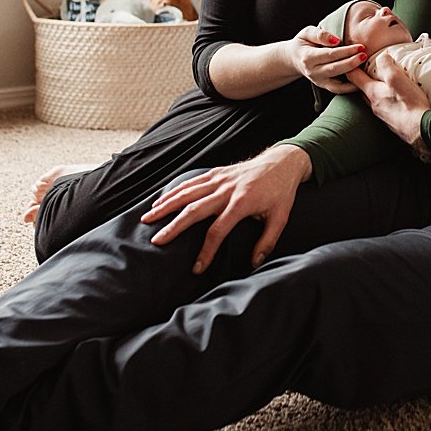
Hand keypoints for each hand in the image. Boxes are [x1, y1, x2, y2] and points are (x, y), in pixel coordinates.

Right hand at [139, 147, 312, 271]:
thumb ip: (267, 242)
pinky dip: (174, 191)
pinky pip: (191, 182)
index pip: (218, 230)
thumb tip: (254, 263)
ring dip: (166, 205)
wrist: (282, 162)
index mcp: (242, 203)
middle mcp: (226, 190)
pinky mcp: (216, 173)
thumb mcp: (280, 218)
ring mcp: (219, 179)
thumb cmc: (281, 192)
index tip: (197, 268)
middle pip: (194, 210)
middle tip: (157, 240)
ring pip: (187, 193)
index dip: (206, 251)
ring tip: (148, 218)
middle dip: (174, 226)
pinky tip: (161, 200)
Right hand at [287, 26, 367, 92]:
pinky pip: (338, 90)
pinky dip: (350, 88)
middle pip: (335, 68)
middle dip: (352, 62)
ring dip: (352, 76)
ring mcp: (318, 81)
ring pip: (337, 83)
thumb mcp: (307, 33)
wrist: (294, 58)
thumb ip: (320, 34)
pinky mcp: (324, 86)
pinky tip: (361, 80)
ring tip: (364, 68)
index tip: (359, 46)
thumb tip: (336, 41)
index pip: (330, 54)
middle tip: (364, 55)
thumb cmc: (303, 43)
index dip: (346, 51)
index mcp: (308, 57)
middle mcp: (312, 71)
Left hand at [348, 64, 428, 147]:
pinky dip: (386, 100)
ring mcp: (381, 114)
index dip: (351, 66)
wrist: (420, 129)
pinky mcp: (391, 121)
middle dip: (363, 78)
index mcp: (372, 92)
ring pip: (373, 99)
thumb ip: (386, 65)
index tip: (353, 59)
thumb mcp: (397, 78)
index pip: (353, 77)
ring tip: (385, 83)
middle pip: (362, 89)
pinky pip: (384, 107)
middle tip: (369, 69)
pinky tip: (396, 99)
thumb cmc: (408, 104)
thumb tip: (382, 57)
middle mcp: (373, 105)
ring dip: (376, 90)